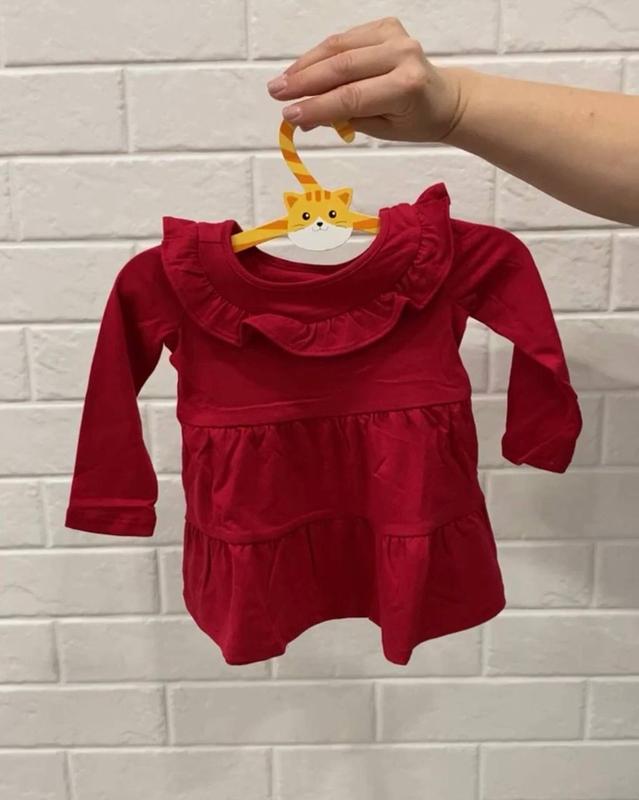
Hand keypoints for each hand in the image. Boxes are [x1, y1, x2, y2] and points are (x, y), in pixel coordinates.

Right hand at [266, 16, 469, 143]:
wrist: (443, 99)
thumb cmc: (412, 120)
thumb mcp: (380, 129)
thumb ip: (344, 119)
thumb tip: (303, 117)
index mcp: (405, 86)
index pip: (352, 96)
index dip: (317, 106)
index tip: (289, 116)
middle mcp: (402, 55)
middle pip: (343, 67)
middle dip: (304, 81)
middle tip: (276, 93)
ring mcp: (395, 36)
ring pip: (339, 48)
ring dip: (307, 65)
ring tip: (283, 82)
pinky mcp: (386, 26)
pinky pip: (345, 39)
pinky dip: (321, 54)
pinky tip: (302, 69)